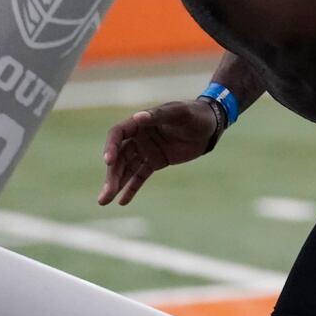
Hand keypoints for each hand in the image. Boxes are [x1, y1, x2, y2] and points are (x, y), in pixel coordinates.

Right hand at [97, 100, 219, 205]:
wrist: (210, 126)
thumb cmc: (195, 114)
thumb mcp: (179, 113)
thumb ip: (159, 116)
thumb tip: (138, 117)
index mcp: (140, 122)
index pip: (118, 134)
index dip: (111, 147)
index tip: (108, 162)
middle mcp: (139, 137)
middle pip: (119, 157)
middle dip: (112, 175)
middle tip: (105, 194)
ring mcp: (146, 150)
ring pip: (127, 169)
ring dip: (116, 184)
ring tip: (105, 201)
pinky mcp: (156, 162)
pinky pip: (140, 176)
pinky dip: (131, 188)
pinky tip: (122, 201)